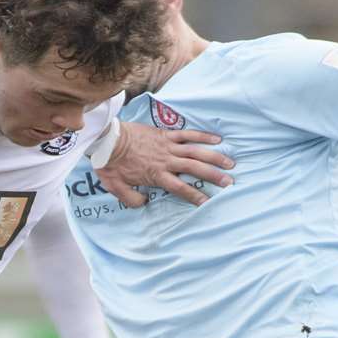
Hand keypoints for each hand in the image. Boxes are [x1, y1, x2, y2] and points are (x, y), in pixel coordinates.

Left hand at [96, 122, 232, 207]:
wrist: (107, 140)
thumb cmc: (111, 164)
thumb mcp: (116, 188)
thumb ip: (130, 199)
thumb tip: (144, 204)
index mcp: (156, 176)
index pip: (180, 188)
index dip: (194, 196)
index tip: (207, 202)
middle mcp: (166, 161)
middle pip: (194, 169)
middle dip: (213, 176)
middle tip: (229, 182)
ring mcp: (167, 146)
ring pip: (195, 152)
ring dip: (214, 157)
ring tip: (230, 163)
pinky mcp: (166, 134)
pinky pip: (187, 134)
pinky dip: (202, 136)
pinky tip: (217, 139)